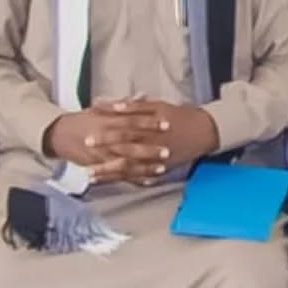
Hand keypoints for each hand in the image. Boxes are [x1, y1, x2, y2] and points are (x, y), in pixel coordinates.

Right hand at [45, 103, 172, 181]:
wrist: (59, 135)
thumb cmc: (84, 120)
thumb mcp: (102, 108)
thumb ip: (124, 104)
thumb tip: (143, 95)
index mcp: (107, 122)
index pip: (131, 121)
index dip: (149, 123)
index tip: (166, 123)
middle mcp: (105, 140)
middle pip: (129, 144)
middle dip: (149, 149)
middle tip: (168, 150)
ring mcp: (101, 156)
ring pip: (125, 163)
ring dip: (144, 167)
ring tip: (162, 168)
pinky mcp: (99, 167)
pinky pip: (117, 175)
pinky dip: (133, 179)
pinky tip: (148, 181)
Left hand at [68, 100, 217, 184]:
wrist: (203, 131)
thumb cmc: (180, 116)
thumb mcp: (159, 106)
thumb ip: (136, 106)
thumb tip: (115, 105)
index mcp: (149, 127)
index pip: (123, 130)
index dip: (105, 134)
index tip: (88, 136)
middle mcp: (151, 144)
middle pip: (123, 150)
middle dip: (102, 154)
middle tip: (84, 157)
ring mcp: (154, 159)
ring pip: (128, 167)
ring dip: (108, 172)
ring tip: (90, 174)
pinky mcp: (158, 168)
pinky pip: (138, 176)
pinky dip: (123, 179)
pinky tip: (109, 182)